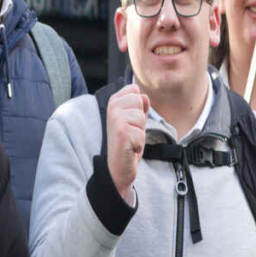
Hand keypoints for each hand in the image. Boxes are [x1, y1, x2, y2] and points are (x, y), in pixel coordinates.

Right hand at [105, 86, 147, 202]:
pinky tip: (130, 148)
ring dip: (140, 132)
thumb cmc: (126, 143)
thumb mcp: (135, 122)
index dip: (138, 106)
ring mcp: (115, 119)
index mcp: (113, 102)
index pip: (134, 90)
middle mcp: (111, 108)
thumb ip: (139, 107)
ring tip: (130, 140)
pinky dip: (139, 143)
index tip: (130, 120)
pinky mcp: (121, 131)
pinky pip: (141, 132)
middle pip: (139, 99)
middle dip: (140, 118)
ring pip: (141, 116)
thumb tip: (144, 96)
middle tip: (131, 131)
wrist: (118, 167)